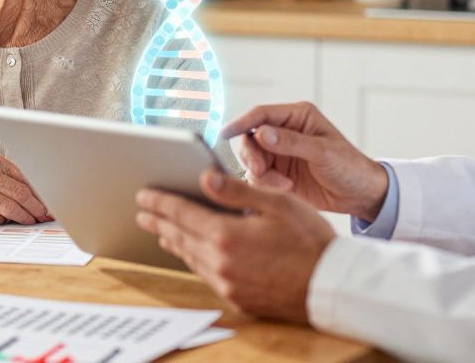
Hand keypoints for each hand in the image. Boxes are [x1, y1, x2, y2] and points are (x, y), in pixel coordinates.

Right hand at [0, 154, 51, 225]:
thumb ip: (8, 181)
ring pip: (9, 207)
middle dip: (37, 208)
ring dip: (23, 218)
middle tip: (47, 216)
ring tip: (31, 221)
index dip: (41, 193)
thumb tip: (38, 199)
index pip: (25, 178)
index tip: (52, 203)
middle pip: (20, 193)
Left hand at [135, 170, 334, 322]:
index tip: (144, 194)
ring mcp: (227, 283)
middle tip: (143, 211)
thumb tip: (205, 177)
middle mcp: (220, 262)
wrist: (331, 286)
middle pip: (179, 236)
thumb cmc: (311, 241)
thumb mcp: (277, 204)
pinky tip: (194, 253)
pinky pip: (206, 274)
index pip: (181, 213)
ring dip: (173, 241)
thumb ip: (236, 191)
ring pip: (190, 257)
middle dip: (159, 221)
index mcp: (226, 235)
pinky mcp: (237, 297)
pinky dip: (194, 259)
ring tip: (162, 230)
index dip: (160, 202)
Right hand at [221, 102, 387, 221]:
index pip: (260, 114)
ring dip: (261, 173)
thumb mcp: (323, 152)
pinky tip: (285, 190)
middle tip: (264, 171)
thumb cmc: (350, 167)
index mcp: (297, 117)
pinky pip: (257, 177)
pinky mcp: (278, 174)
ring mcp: (279, 154)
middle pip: (249, 138)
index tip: (225, 134)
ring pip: (251, 159)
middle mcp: (284, 132)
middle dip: (253, 156)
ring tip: (283, 185)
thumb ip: (292, 142)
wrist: (361, 195)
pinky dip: (264, 185)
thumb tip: (261, 133)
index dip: (241, 122)